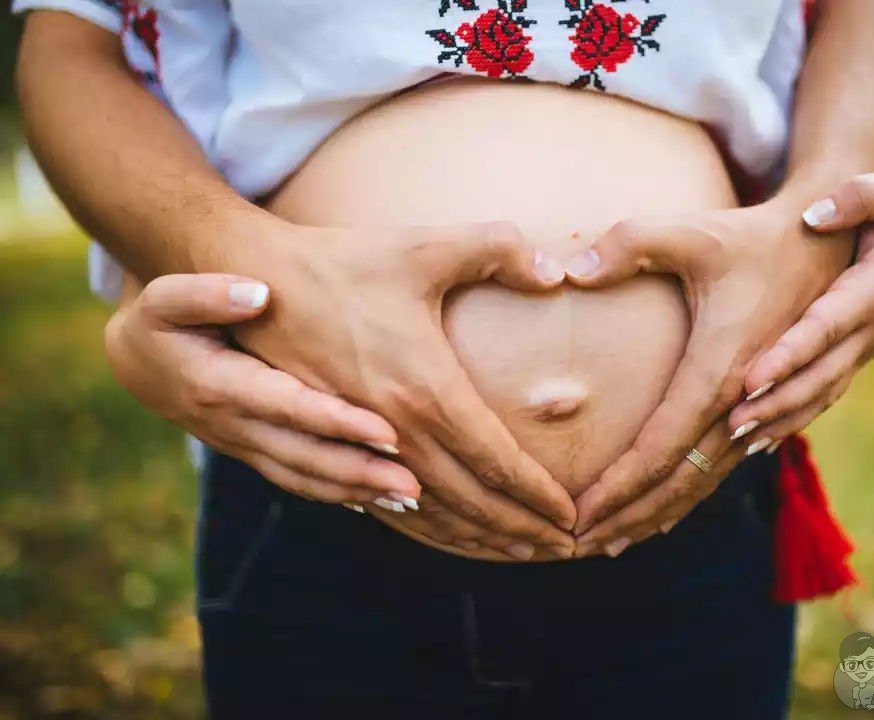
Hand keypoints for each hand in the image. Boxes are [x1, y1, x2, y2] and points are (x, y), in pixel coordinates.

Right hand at [104, 273, 419, 504]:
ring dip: (357, 490)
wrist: (138, 361)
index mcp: (218, 385)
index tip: (386, 431)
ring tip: (411, 497)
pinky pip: (299, 479)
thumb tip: (255, 293)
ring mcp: (245, 445)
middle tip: (415, 485)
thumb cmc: (162, 319)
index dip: (335, 422)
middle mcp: (233, 426)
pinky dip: (338, 492)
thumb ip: (205, 293)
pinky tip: (381, 499)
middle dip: (360, 472)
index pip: (287, 406)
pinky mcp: (257, 452)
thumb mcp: (167, 297)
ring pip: (304, 476)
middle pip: (304, 455)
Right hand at [224, 220, 576, 556]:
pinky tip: (447, 534)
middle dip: (520, 529)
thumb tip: (558, 271)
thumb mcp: (426, 246)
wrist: (256, 279)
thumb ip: (498, 249)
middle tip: (563, 547)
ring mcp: (359, 445)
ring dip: (477, 538)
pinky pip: (386, 505)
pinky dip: (425, 528)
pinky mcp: (332, 447)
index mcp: (425, 389)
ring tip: (518, 553)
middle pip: (470, 500)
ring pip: (429, 513)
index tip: (571, 517)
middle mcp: (395, 431)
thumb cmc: (345, 261)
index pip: (497, 462)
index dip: (538, 494)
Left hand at [563, 198, 852, 549]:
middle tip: (573, 547)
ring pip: (699, 484)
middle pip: (676, 482)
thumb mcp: (693, 233)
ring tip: (608, 544)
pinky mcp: (762, 413)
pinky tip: (660, 519)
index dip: (614, 487)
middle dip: (626, 516)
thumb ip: (631, 244)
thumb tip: (572, 269)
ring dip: (654, 517)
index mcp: (718, 372)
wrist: (825, 249)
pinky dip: (685, 499)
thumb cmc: (753, 240)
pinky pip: (719, 470)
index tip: (572, 516)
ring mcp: (757, 415)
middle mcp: (741, 407)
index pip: (658, 450)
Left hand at [727, 172, 873, 446]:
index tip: (752, 376)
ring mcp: (859, 353)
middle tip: (732, 422)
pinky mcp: (848, 364)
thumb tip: (816, 215)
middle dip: (777, 401)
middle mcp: (868, 331)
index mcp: (872, 291)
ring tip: (734, 440)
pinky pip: (819, 399)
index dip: (792, 354)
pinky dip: (790, 421)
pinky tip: (754, 443)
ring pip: (819, 394)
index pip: (826, 326)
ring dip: (779, 420)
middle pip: (819, 374)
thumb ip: (858, 196)